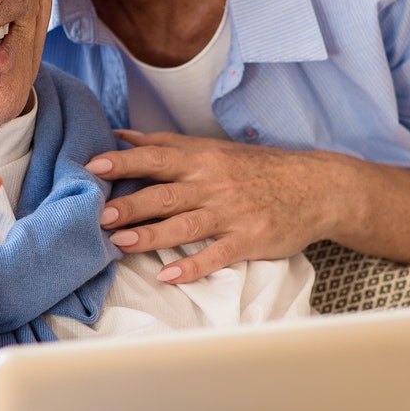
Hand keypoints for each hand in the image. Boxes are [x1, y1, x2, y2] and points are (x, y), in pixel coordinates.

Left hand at [86, 131, 345, 282]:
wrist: (317, 187)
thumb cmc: (258, 168)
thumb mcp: (214, 148)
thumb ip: (166, 144)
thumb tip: (121, 136)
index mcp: (203, 160)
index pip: (156, 158)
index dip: (123, 162)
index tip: (92, 166)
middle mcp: (214, 184)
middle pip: (165, 194)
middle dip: (130, 205)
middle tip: (98, 214)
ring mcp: (232, 214)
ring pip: (185, 225)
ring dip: (151, 235)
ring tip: (120, 243)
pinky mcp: (249, 240)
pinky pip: (216, 255)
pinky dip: (192, 266)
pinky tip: (168, 275)